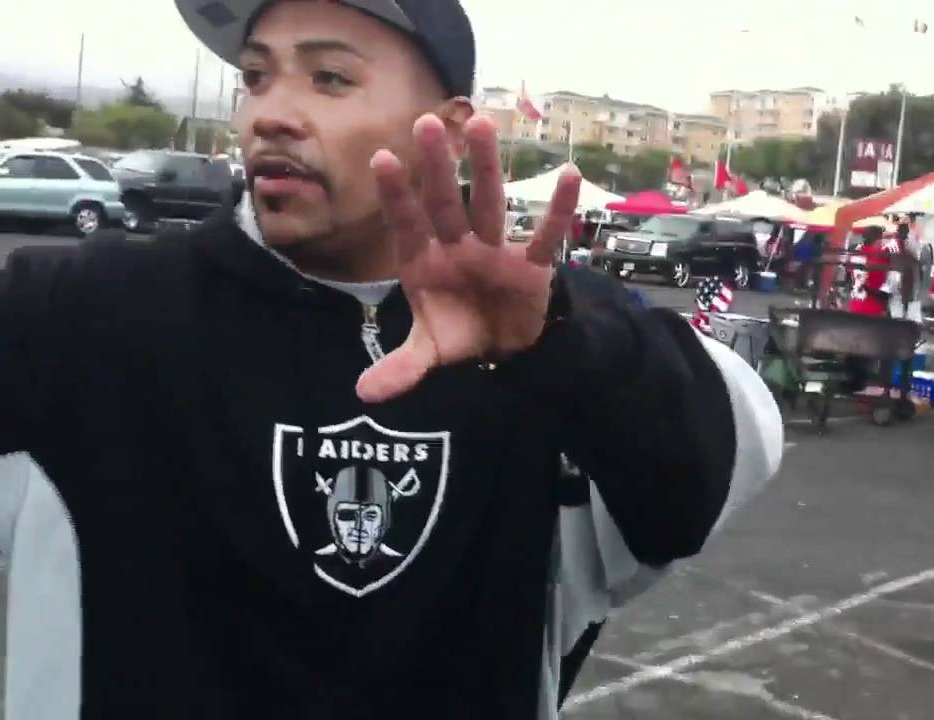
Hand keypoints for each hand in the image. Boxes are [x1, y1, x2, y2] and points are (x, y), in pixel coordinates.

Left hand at [355, 114, 581, 402]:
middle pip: (446, 201)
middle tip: (427, 122)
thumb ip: (400, 368)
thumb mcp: (430, 352)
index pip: (407, 225)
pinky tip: (570, 175)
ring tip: (482, 122)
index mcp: (425, 262)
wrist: (505, 346)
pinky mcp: (530, 264)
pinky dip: (558, 209)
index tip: (381, 158)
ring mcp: (494, 249)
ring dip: (486, 165)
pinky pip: (545, 234)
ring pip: (489, 202)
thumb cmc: (461, 332)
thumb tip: (363, 395)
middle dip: (437, 165)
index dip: (396, 195)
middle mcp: (457, 246)